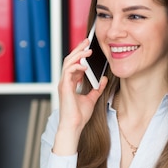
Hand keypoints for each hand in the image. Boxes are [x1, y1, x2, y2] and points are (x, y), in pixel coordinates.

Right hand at [52, 39, 107, 155]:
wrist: (73, 126)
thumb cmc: (79, 116)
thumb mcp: (92, 99)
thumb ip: (97, 88)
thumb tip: (104, 79)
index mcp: (70, 83)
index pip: (74, 64)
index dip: (80, 55)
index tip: (88, 48)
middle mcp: (65, 81)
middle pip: (69, 60)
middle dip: (78, 49)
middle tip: (87, 41)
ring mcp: (63, 83)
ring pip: (68, 63)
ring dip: (78, 55)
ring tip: (88, 50)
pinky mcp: (64, 87)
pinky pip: (68, 71)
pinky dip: (76, 66)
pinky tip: (85, 65)